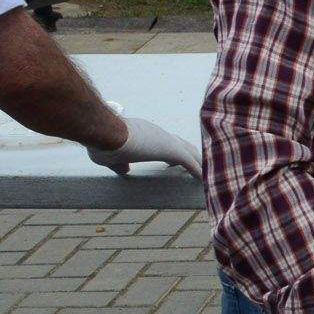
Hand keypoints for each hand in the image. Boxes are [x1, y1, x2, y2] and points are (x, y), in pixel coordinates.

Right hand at [87, 111, 202, 176]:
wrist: (106, 132)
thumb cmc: (103, 143)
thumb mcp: (111, 157)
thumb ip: (121, 164)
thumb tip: (126, 171)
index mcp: (147, 134)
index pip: (165, 144)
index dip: (171, 154)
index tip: (172, 165)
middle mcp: (160, 135)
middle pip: (183, 146)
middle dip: (191, 157)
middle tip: (198, 169)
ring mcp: (168, 141)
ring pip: (192, 154)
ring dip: (200, 165)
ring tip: (210, 177)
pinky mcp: (172, 150)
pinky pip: (192, 163)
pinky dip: (200, 172)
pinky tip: (206, 182)